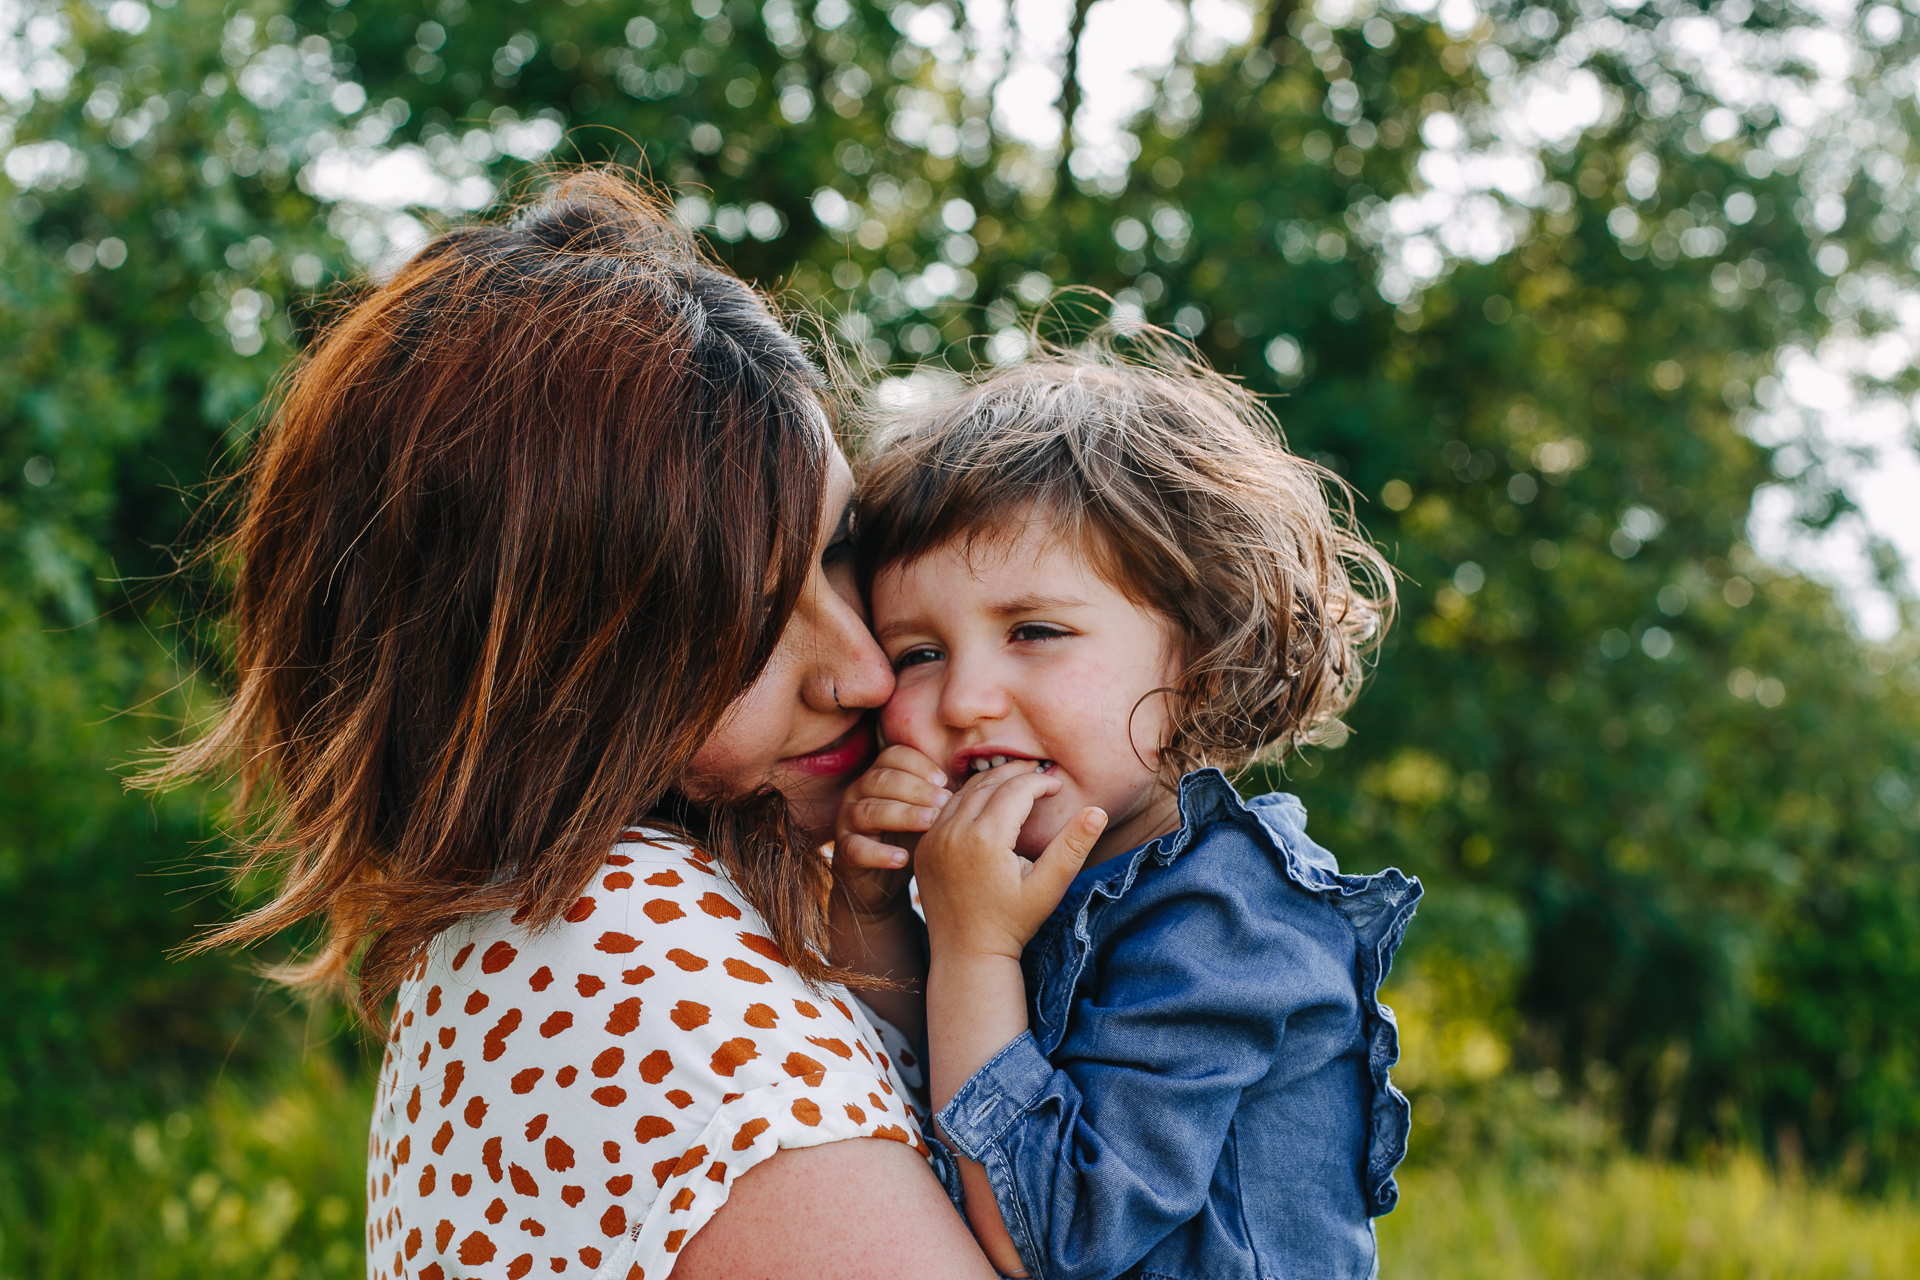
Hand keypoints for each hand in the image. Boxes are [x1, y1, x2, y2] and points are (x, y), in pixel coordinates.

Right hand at [833, 744, 951, 921]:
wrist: (884, 883)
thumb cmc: (914, 840)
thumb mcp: (931, 814)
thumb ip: (947, 794)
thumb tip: (990, 776)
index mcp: (881, 775)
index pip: (893, 755)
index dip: (919, 764)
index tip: (946, 780)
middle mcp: (859, 793)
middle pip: (880, 779)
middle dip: (915, 789)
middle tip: (944, 803)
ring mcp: (848, 822)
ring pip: (868, 810)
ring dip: (901, 815)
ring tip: (929, 825)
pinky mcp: (844, 852)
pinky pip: (854, 848)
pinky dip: (878, 853)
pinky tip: (903, 860)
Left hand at [915, 761, 1107, 962]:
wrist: (967, 954)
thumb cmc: (1013, 923)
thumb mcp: (1049, 887)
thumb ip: (1073, 847)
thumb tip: (1097, 811)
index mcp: (985, 839)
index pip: (1016, 790)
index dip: (1039, 783)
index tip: (1056, 786)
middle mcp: (953, 832)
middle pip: (988, 784)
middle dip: (1016, 775)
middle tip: (1038, 774)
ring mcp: (933, 839)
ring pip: (964, 792)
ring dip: (991, 783)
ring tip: (1015, 783)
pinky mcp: (924, 847)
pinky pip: (945, 810)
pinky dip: (967, 799)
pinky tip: (987, 803)